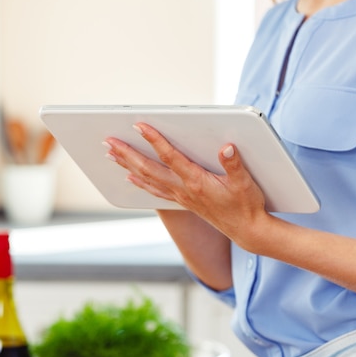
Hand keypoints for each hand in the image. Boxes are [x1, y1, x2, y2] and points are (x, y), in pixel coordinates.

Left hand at [103, 122, 268, 242]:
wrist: (247, 231)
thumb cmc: (247, 205)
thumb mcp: (245, 183)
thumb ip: (235, 164)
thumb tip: (227, 147)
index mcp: (197, 181)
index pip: (170, 157)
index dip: (154, 140)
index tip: (138, 126)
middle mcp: (184, 190)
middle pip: (148, 169)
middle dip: (127, 154)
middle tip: (108, 141)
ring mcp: (181, 197)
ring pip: (147, 179)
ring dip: (127, 166)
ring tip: (110, 154)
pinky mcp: (183, 202)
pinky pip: (155, 190)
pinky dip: (139, 183)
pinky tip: (129, 177)